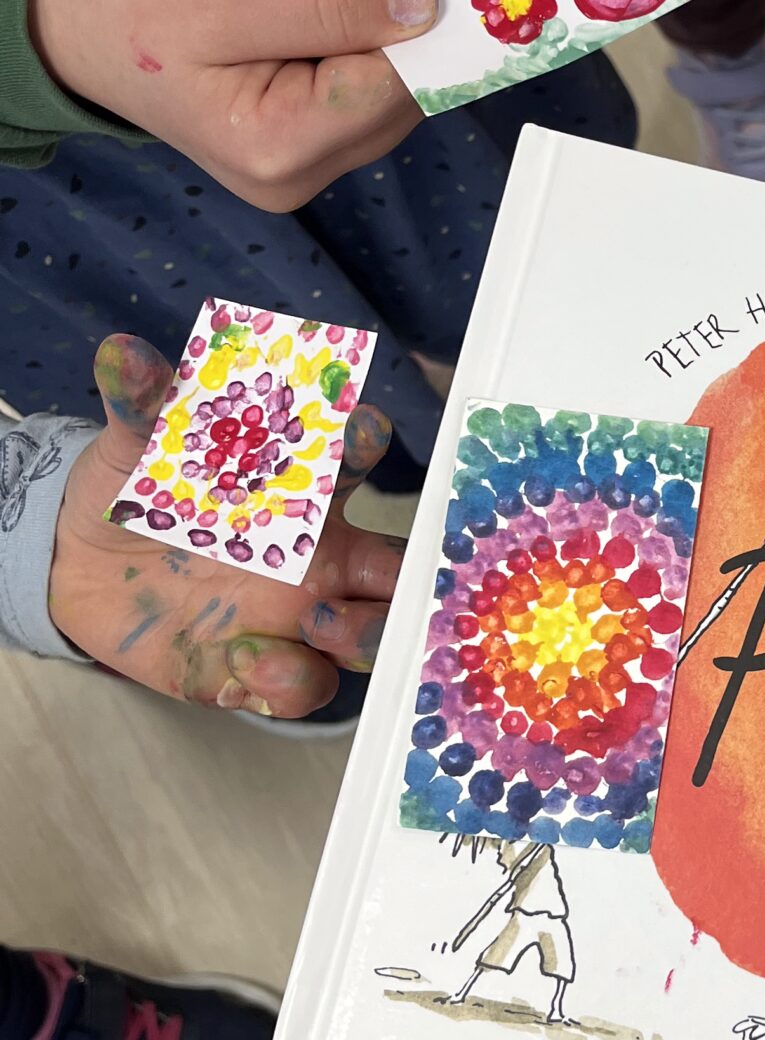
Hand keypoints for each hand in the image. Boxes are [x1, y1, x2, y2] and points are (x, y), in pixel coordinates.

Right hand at [28, 0, 434, 211]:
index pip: (393, 90)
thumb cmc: (129, 8)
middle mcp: (297, 174)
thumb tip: (422, 8)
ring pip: (381, 88)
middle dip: (386, 26)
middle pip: (396, 97)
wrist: (67, 24)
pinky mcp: (297, 138)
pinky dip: (341, 33)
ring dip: (360, 25)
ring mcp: (299, 162)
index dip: (416, 29)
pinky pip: (352, 85)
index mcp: (279, 150)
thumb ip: (331, 10)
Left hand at [47, 331, 401, 714]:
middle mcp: (316, 561)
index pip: (356, 469)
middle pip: (400, 579)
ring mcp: (293, 620)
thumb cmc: (135, 491)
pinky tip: (237, 663)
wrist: (78, 561)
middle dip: (411, 586)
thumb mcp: (135, 446)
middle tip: (381, 579)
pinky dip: (283, 680)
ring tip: (311, 625)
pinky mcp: (254, 670)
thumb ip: (141, 406)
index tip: (361, 427)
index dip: (366, 447)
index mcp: (302, 495)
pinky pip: (300, 687)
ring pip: (367, 641)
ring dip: (357, 637)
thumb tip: (120, 352)